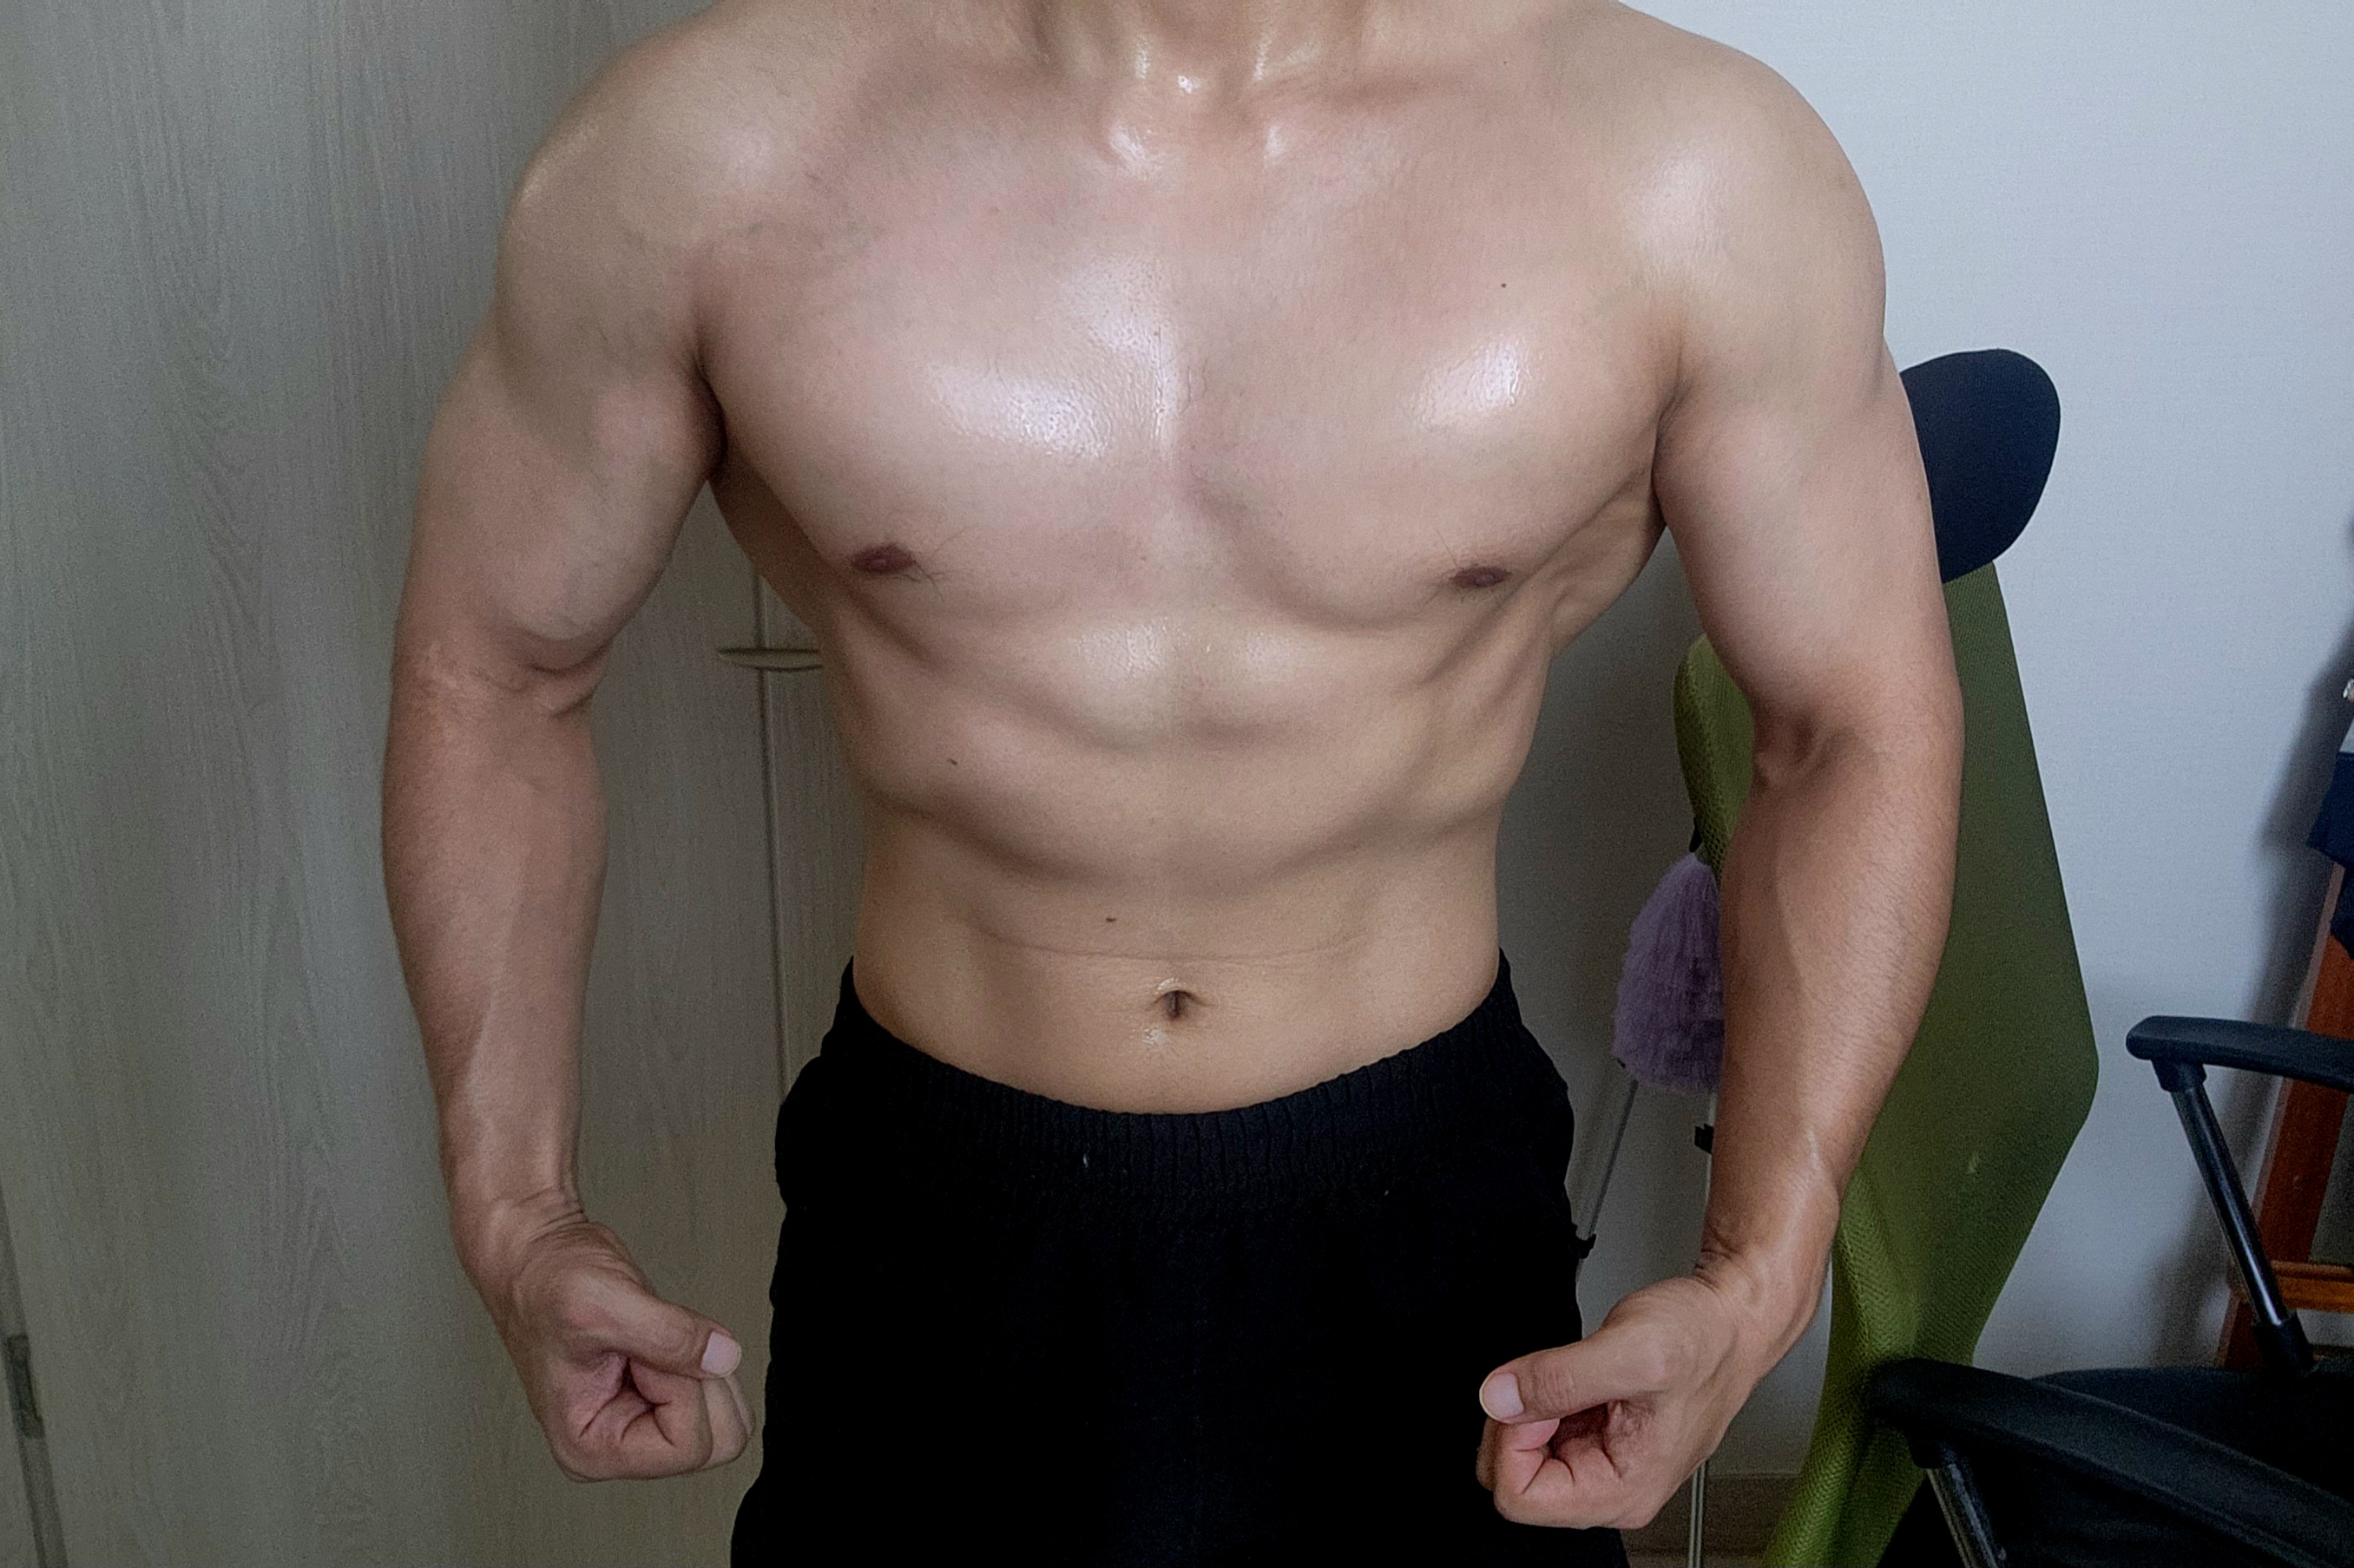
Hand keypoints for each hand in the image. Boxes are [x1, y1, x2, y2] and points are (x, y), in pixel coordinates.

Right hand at [469, 1199, 751, 1480]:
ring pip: (725, 1422)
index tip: (643, 1354)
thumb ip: (670, 1336)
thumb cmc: (547, 1285)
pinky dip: (706, 1356)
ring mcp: (643, 1425)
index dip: (683, 1390)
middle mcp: (618, 1448)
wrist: (540, 1260)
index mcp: (592, 1449)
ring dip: (703, 1366)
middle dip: (699, 1382)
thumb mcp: (607, 1303)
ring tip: (650, 1341)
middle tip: (650, 1346)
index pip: (687, 1449)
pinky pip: (719, 1393)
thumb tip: (725, 1358)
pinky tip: (661, 1341)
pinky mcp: (662, 1400)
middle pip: (715, 1444)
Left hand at [1473, 1270, 1790, 1528]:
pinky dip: (1541, 1397)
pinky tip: (1577, 1377)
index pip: (1520, 1497)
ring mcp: (1600, 1466)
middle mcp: (1610, 1490)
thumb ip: (1558, 1377)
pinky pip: (1536, 1430)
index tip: (1535, 1397)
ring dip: (1532, 1406)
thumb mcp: (1630, 1349)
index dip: (1512, 1438)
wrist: (1729, 1321)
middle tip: (1553, 1380)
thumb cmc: (1703, 1341)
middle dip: (1516, 1423)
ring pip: (1520, 1454)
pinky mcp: (1592, 1440)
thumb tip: (1498, 1397)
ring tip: (1578, 1375)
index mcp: (1622, 1492)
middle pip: (1513, 1479)